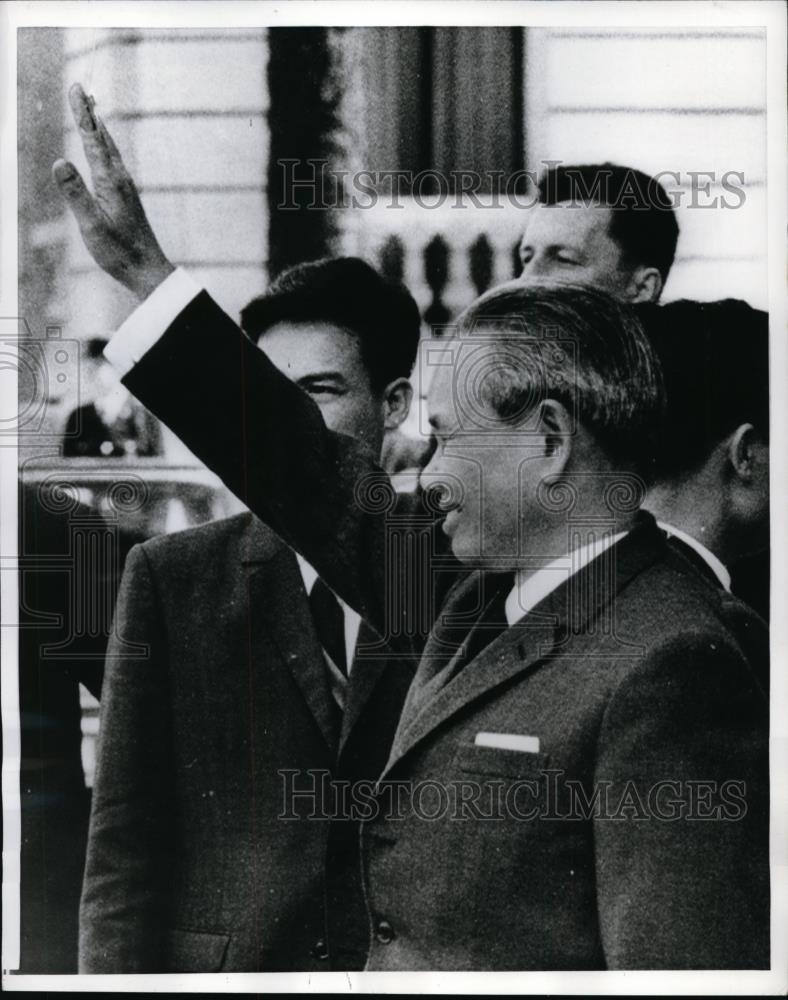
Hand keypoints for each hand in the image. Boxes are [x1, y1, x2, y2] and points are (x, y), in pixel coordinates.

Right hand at [52, 83, 174, 300]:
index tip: (75, 88)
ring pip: (111, 151)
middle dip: (90, 114)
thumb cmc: (119, 252)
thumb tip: (59, 162)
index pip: (93, 140)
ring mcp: (126, 189)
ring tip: (91, 112)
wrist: (148, 271)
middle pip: (104, 139)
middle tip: (81, 90)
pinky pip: (113, 164)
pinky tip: (105, 153)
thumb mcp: (91, 226)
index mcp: (111, 182)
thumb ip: (75, 194)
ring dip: (99, 129)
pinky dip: (105, 149)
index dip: (82, 114)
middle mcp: (121, 180)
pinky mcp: (127, 199)